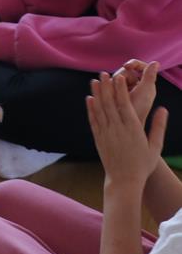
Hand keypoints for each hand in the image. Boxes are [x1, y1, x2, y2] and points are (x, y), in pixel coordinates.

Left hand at [88, 63, 165, 190]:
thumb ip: (158, 126)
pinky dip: (91, 109)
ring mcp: (106, 134)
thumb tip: (163, 109)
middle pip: (110, 104)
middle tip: (103, 73)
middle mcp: (117, 129)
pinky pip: (93, 121)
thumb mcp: (156, 146)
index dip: (120, 90)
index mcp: (133, 129)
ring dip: (97, 94)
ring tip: (95, 81)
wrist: (124, 180)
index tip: (119, 77)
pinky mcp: (98, 139)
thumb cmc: (143, 164)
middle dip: (107, 87)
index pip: (125, 105)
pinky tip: (89, 99)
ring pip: (100, 110)